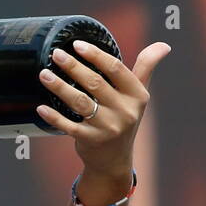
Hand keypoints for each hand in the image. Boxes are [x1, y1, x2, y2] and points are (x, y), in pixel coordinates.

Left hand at [37, 40, 170, 178]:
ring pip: (80, 102)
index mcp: (137, 95)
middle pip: (95, 83)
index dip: (96, 54)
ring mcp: (108, 128)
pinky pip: (69, 126)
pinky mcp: (91, 141)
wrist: (114, 160)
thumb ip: (146, 68)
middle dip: (73, 66)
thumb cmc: (124, 119)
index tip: (77, 44)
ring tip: (44, 74)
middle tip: (56, 54)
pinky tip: (41, 107)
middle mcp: (125, 111)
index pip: (115, 68)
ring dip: (59, 87)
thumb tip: (164, 45)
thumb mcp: (138, 95)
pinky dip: (54, 117)